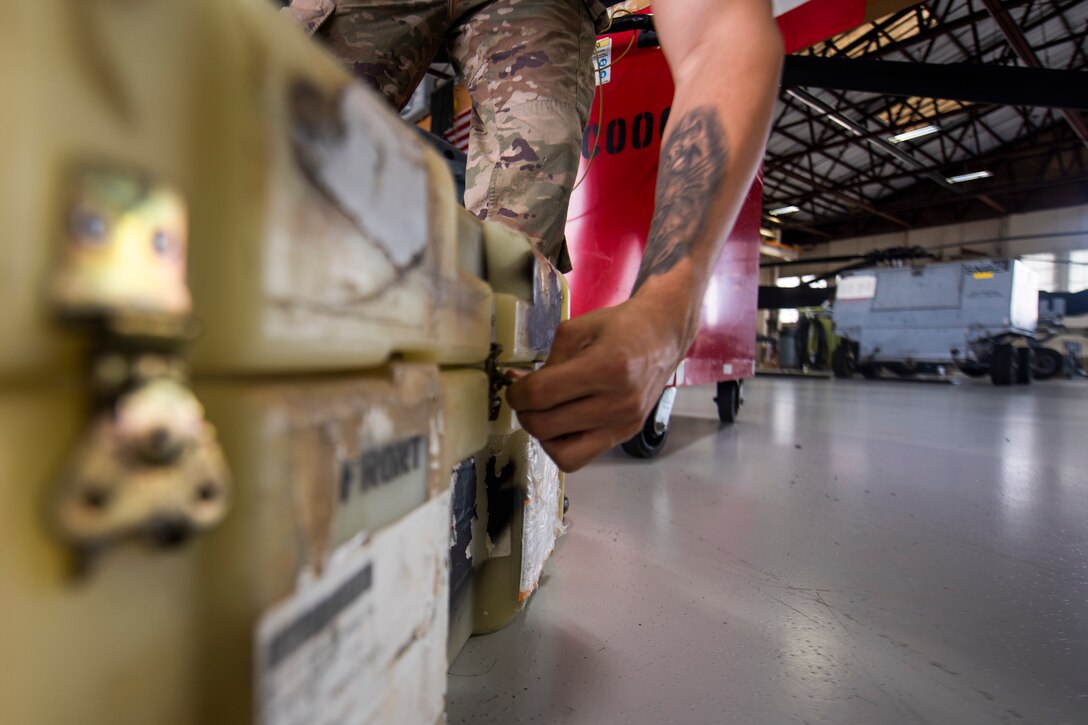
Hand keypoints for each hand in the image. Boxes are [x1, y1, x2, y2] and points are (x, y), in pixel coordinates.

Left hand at [506, 292, 691, 471]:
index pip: (541, 395)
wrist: (662, 336)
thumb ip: (546, 361)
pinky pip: (581, 457)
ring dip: (543, 435)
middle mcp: (618, 402)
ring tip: (546, 413)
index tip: (515, 386)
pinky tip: (562, 423)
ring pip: (562, 453)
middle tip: (526, 398)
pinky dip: (563, 444)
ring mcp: (624, 424)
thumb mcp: (576, 330)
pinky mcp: (625, 435)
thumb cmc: (620, 326)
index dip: (517, 393)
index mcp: (606, 367)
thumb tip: (516, 383)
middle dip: (525, 413)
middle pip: (546, 427)